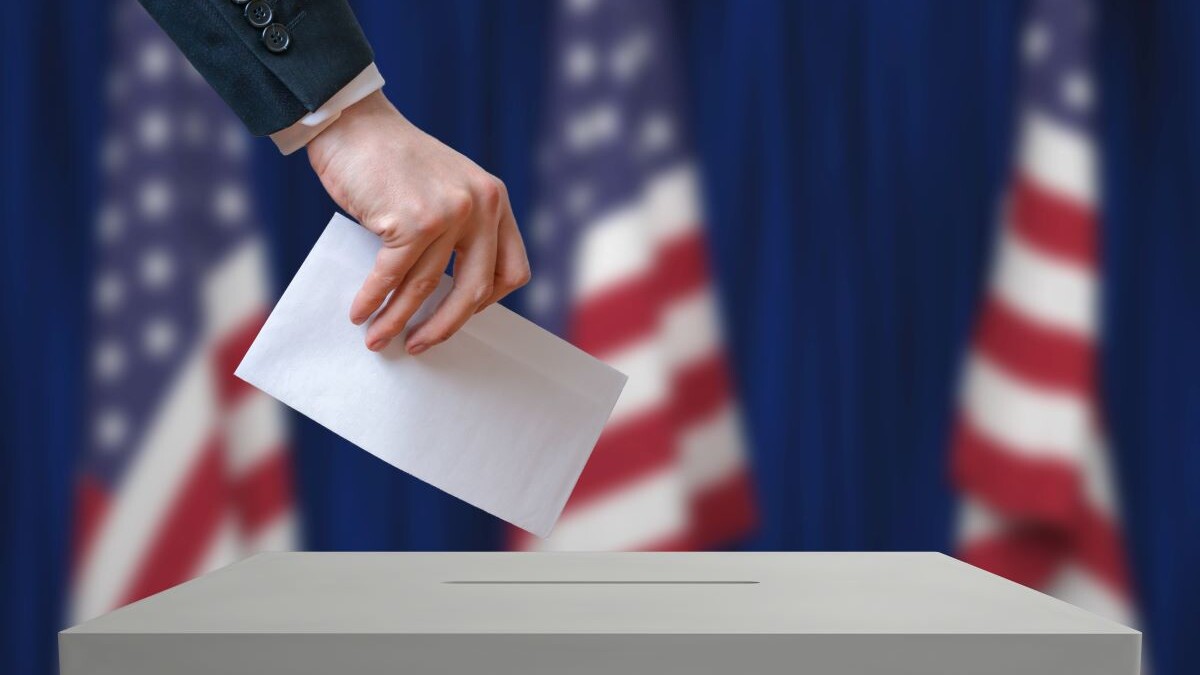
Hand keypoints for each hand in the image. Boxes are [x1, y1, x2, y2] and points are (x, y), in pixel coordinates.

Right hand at [306, 91, 529, 353]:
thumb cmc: (393, 162)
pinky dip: (373, 300)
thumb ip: (459, 230)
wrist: (354, 123)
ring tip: (378, 339)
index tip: (459, 313)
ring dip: (397, 320)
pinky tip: (360, 312)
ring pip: (426, 287)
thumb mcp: (448, 188)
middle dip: (444, 327)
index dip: (488, 301)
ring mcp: (448, 213)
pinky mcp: (411, 220)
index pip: (513, 270)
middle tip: (419, 345)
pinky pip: (392, 276)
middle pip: (475, 290)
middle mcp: (481, 206)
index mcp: (495, 200)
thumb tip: (445, 297)